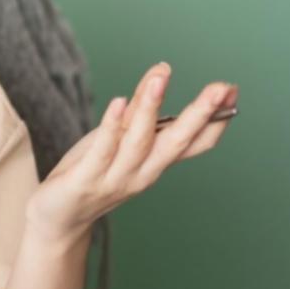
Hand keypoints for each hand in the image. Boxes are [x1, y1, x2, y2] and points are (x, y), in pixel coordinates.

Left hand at [26, 62, 237, 244]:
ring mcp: (116, 178)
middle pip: (177, 142)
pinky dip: (111, 126)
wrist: (58, 219)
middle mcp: (143, 173)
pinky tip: (119, 102)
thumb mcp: (120, 137)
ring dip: (150, 110)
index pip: (196, 143)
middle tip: (220, 88)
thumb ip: (141, 107)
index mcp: (156, 163)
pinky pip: (102, 151)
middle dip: (200, 114)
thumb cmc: (92, 172)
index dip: (215, 118)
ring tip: (160, 79)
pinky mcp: (86, 180)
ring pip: (139, 142)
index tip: (231, 90)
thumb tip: (162, 69)